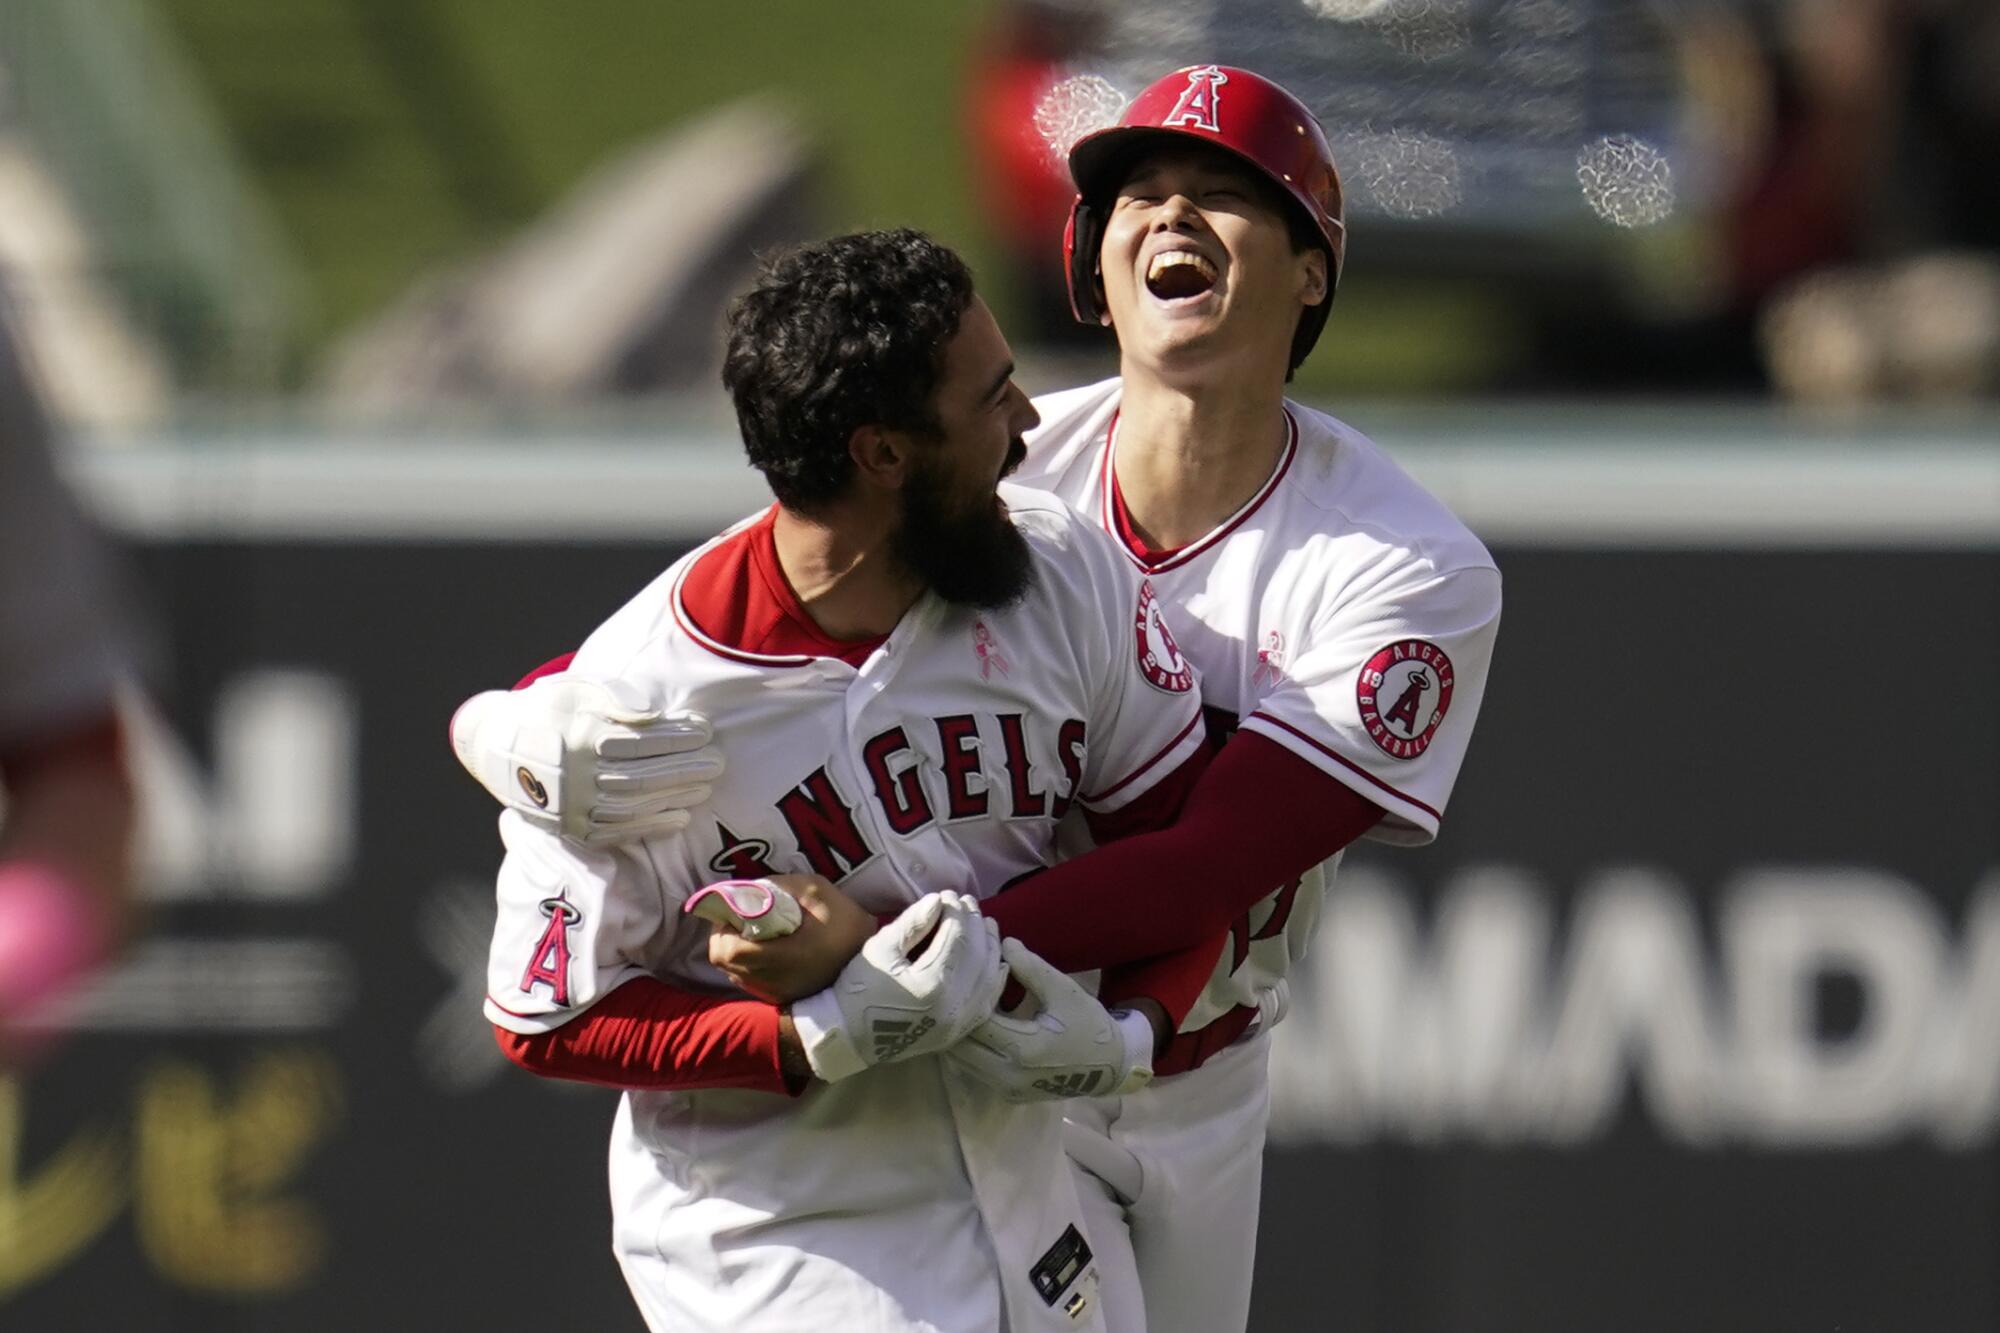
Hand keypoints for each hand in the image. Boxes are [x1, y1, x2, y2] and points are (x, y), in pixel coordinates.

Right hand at [449, 676, 723, 844]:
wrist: (496, 744)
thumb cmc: (550, 709)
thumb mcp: (576, 687)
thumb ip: (615, 696)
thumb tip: (652, 713)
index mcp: (579, 736)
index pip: (640, 740)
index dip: (677, 736)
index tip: (705, 730)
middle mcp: (575, 775)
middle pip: (642, 776)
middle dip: (685, 769)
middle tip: (718, 763)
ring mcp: (572, 806)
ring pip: (633, 806)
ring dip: (675, 798)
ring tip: (706, 788)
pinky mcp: (571, 827)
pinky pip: (617, 831)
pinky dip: (652, 826)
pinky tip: (679, 817)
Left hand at [705, 874, 874, 1002]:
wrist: (873, 962)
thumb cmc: (846, 922)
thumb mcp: (817, 889)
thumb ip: (780, 885)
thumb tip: (749, 888)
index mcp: (782, 956)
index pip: (728, 951)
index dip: (722, 930)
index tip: (734, 912)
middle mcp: (774, 981)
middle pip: (725, 964)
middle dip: (725, 937)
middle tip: (740, 919)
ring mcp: (777, 994)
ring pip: (734, 973)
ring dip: (735, 951)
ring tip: (755, 932)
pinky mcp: (782, 999)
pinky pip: (749, 980)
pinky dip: (748, 963)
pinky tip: (768, 947)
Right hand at [788, 892, 1005, 1082]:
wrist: (849, 1038)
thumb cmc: (859, 990)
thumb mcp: (880, 948)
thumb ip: (912, 923)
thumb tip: (939, 900)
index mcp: (932, 984)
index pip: (957, 938)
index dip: (956, 911)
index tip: (949, 894)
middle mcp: (954, 1006)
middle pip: (978, 954)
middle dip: (975, 923)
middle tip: (967, 902)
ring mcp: (960, 1023)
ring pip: (989, 978)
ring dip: (990, 946)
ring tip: (984, 923)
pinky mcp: (959, 1032)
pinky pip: (988, 1002)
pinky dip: (995, 978)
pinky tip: (996, 960)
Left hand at [947, 939, 1153, 1101]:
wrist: (1111, 1068)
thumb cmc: (1089, 1026)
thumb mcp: (1063, 991)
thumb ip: (1031, 968)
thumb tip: (1003, 943)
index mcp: (1022, 1049)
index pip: (976, 1021)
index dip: (970, 995)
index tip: (970, 972)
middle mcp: (1008, 1075)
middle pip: (960, 1045)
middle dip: (958, 1015)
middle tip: (957, 988)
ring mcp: (1006, 1089)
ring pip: (963, 1060)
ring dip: (961, 1033)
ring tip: (965, 1004)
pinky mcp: (1008, 1094)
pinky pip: (976, 1069)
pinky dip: (972, 1048)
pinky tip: (978, 1025)